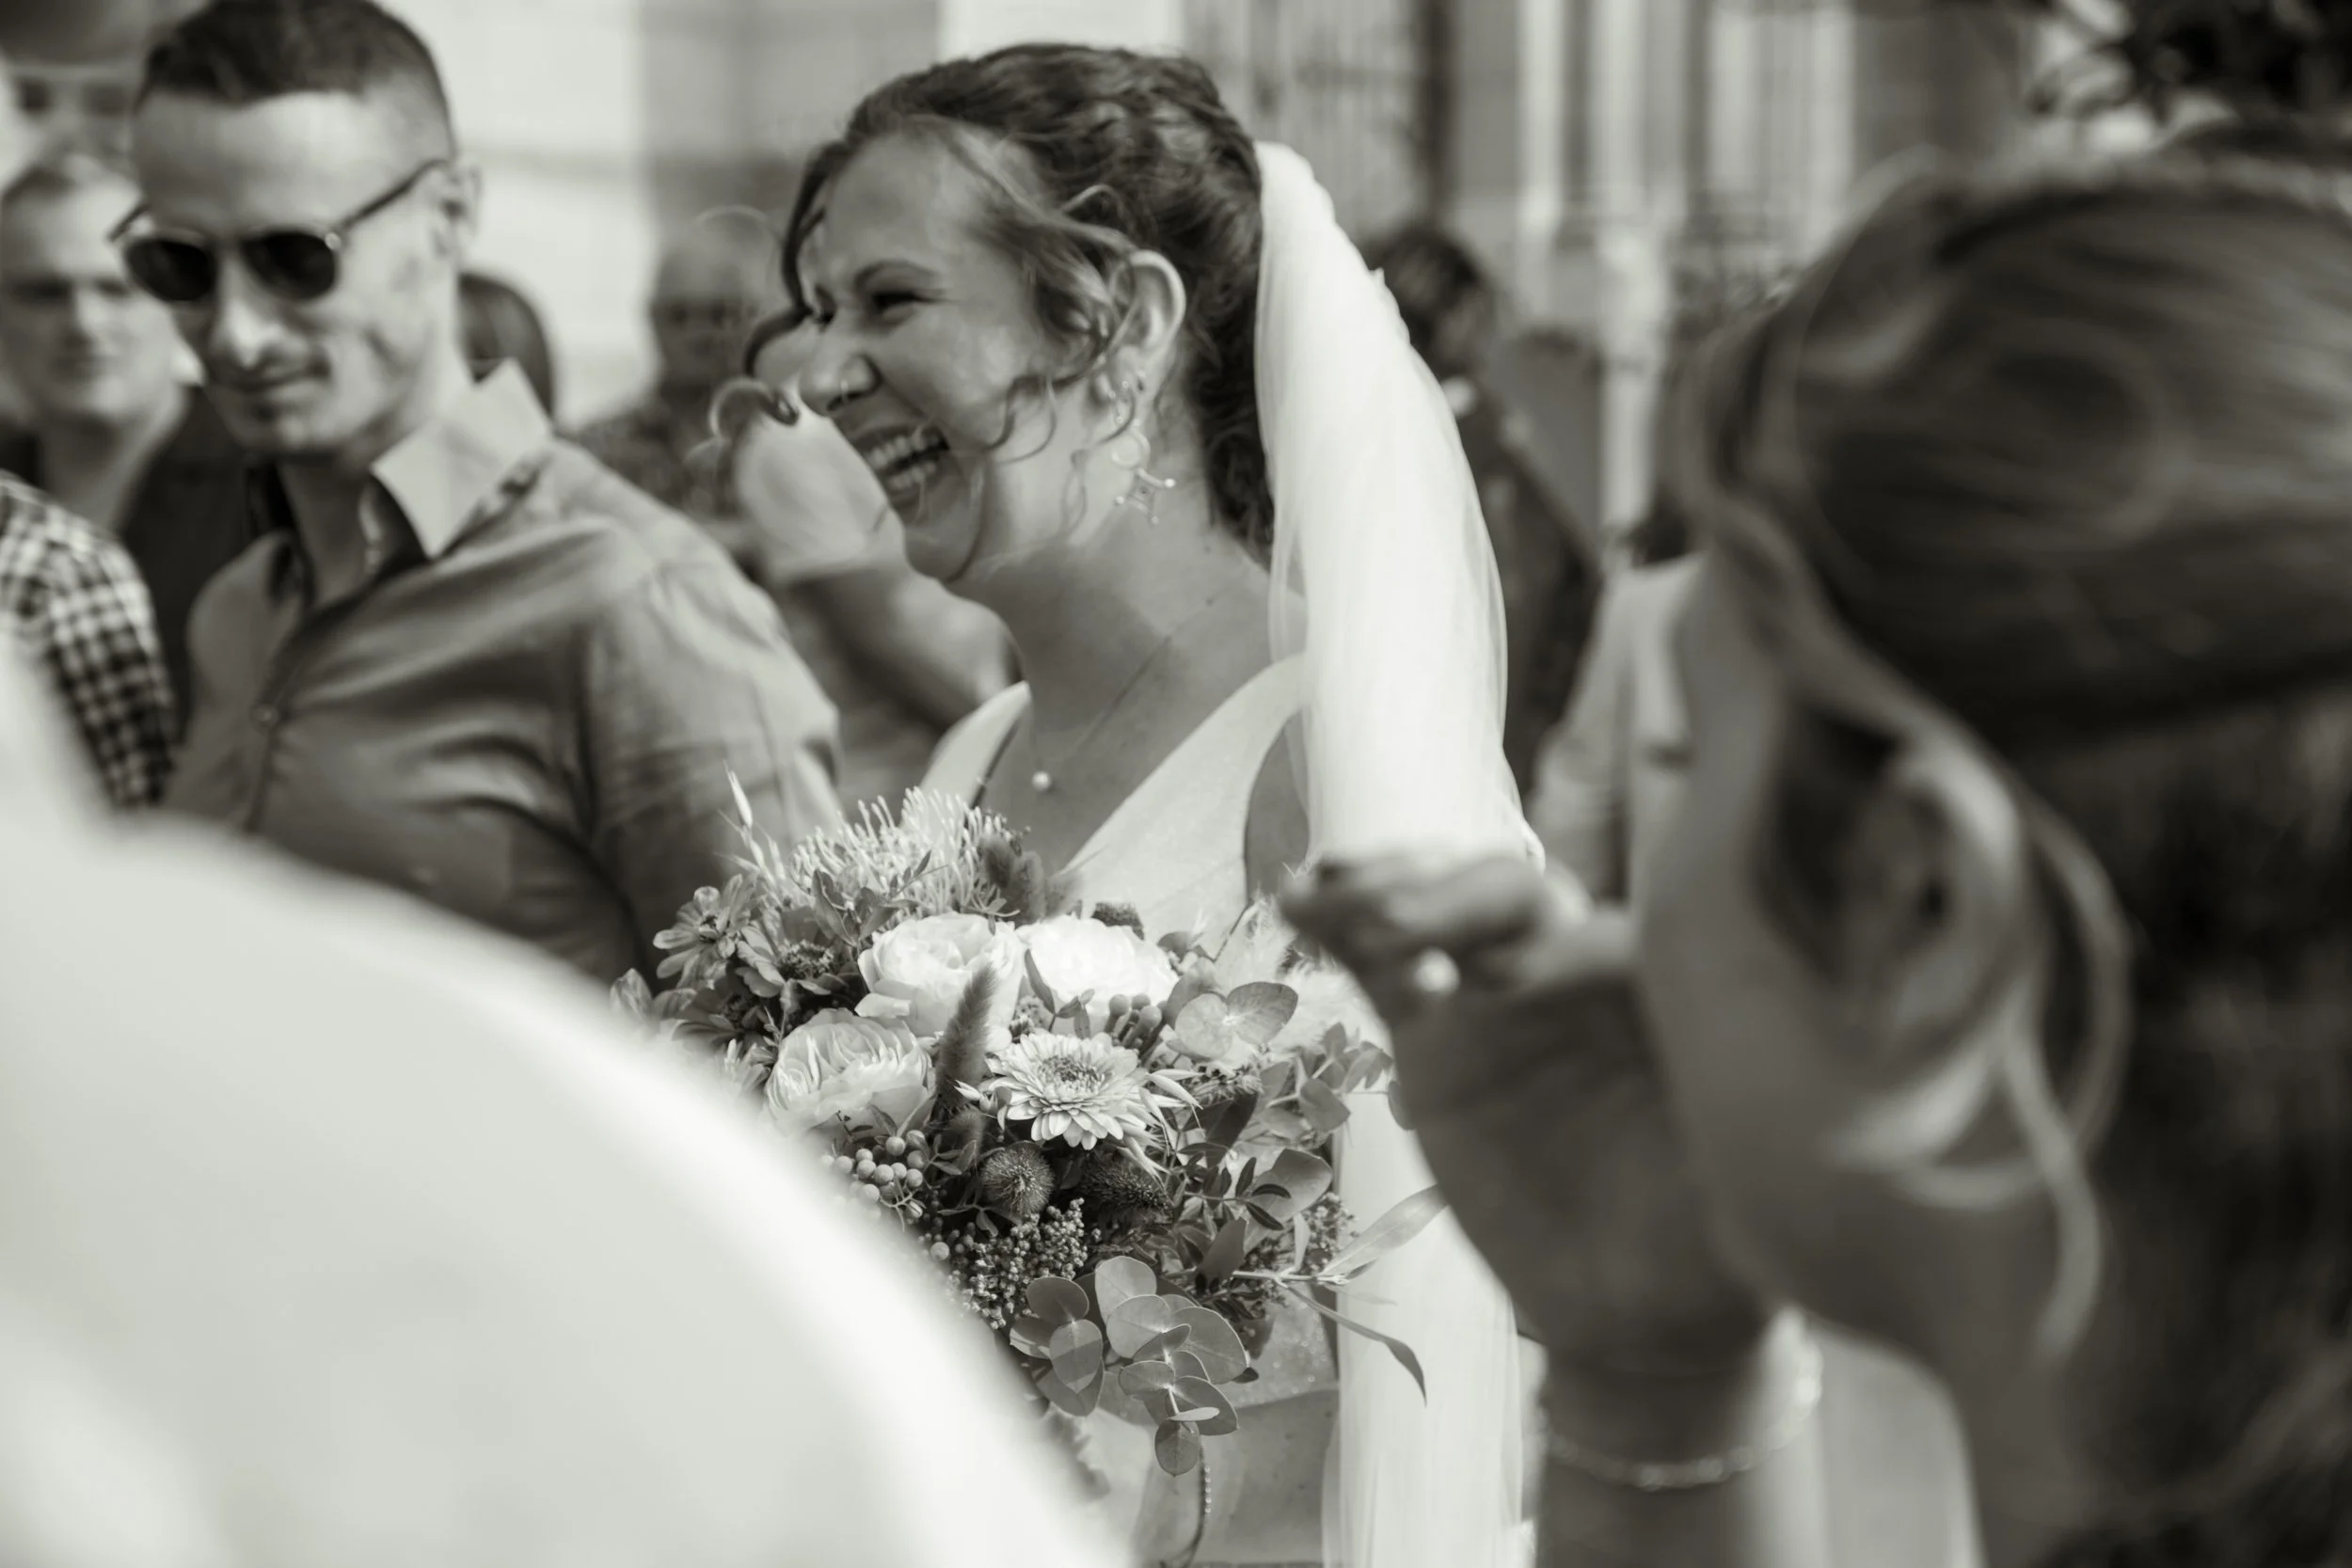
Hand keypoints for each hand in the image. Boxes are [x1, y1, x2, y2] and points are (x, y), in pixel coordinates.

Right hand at [1282, 855, 1777, 1378]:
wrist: (1653, 1319)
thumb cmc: (1730, 1242)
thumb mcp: (1765, 1181)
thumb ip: (1759, 1119)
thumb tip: (1805, 1069)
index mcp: (1670, 979)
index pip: (1616, 902)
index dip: (1565, 908)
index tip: (1522, 935)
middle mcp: (1587, 964)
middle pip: (1514, 891)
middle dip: (1456, 893)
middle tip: (1407, 926)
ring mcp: (1506, 993)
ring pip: (1443, 909)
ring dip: (1390, 890)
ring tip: (1337, 899)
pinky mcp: (1441, 1037)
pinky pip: (1385, 965)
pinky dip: (1342, 927)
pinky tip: (1299, 901)